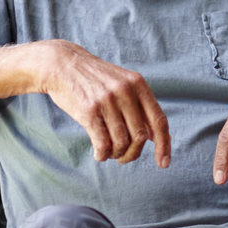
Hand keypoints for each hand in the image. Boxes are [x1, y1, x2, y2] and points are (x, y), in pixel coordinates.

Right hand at [38, 40, 170, 167]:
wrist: (62, 64)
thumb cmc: (95, 80)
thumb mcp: (122, 84)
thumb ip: (140, 107)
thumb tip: (158, 138)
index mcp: (138, 84)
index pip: (159, 120)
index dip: (164, 145)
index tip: (164, 163)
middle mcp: (125, 91)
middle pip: (140, 136)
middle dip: (133, 153)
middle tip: (124, 157)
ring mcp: (107, 100)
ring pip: (121, 142)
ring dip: (117, 154)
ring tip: (109, 152)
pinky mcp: (88, 111)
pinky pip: (102, 143)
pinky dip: (103, 155)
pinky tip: (99, 154)